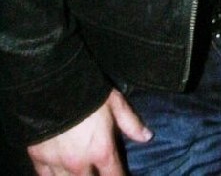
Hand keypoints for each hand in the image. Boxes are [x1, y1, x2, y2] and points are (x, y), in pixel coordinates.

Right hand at [27, 89, 151, 175]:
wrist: (51, 87)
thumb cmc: (87, 93)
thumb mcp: (115, 102)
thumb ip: (130, 122)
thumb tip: (147, 137)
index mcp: (101, 151)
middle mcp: (80, 164)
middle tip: (99, 172)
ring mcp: (58, 164)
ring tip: (82, 173)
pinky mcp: (39, 159)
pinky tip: (59, 174)